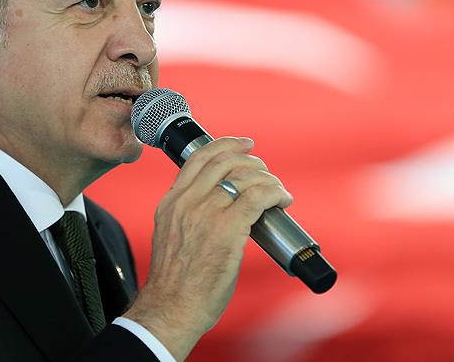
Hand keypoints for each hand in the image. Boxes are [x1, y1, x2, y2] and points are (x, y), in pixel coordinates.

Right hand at [123, 137, 292, 360]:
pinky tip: (281, 201)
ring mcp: (207, 214)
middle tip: (266, 174)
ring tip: (278, 193)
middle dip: (252, 162)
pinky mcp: (228, 229)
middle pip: (226, 161)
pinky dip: (275, 193)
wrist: (171, 308)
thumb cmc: (176, 282)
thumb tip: (219, 203)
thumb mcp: (171, 234)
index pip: (199, 157)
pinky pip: (258, 197)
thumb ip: (187, 213)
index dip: (226, 144)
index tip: (245, 145)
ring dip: (268, 180)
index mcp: (172, 201)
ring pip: (245, 177)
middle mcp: (187, 202)